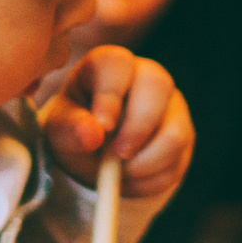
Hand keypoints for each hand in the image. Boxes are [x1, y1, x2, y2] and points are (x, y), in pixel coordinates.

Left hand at [39, 45, 194, 198]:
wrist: (92, 156)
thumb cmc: (74, 130)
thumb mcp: (58, 129)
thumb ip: (69, 128)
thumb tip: (93, 134)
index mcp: (110, 65)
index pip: (117, 63)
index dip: (111, 95)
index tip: (102, 127)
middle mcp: (147, 76)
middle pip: (158, 86)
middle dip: (138, 128)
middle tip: (118, 155)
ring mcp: (171, 105)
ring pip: (175, 131)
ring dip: (146, 162)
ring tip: (120, 172)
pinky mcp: (183, 135)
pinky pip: (177, 161)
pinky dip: (151, 179)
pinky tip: (131, 177)